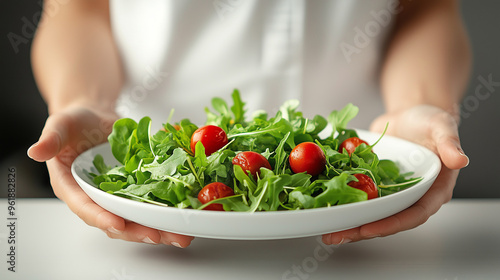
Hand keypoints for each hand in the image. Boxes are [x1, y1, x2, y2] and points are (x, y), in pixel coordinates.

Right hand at [28, 105, 193, 246]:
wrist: (97, 118)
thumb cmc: (75, 122)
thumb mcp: (60, 125)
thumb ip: (51, 139)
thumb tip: (35, 152)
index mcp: (72, 187)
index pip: (85, 207)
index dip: (101, 217)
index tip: (118, 224)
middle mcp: (95, 197)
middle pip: (115, 220)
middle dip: (137, 231)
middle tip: (159, 235)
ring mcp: (117, 195)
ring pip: (136, 218)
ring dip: (158, 228)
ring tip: (180, 235)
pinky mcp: (136, 188)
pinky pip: (150, 202)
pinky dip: (166, 211)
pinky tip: (185, 216)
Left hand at [322, 105, 468, 244]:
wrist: (410, 115)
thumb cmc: (430, 122)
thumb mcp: (441, 127)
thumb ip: (449, 144)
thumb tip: (460, 160)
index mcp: (432, 190)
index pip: (413, 215)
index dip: (391, 224)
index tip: (368, 229)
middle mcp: (410, 196)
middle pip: (387, 219)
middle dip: (362, 230)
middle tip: (337, 235)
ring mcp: (390, 192)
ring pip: (371, 213)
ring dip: (350, 222)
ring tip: (328, 231)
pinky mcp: (375, 185)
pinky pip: (360, 197)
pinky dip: (344, 202)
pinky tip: (325, 207)